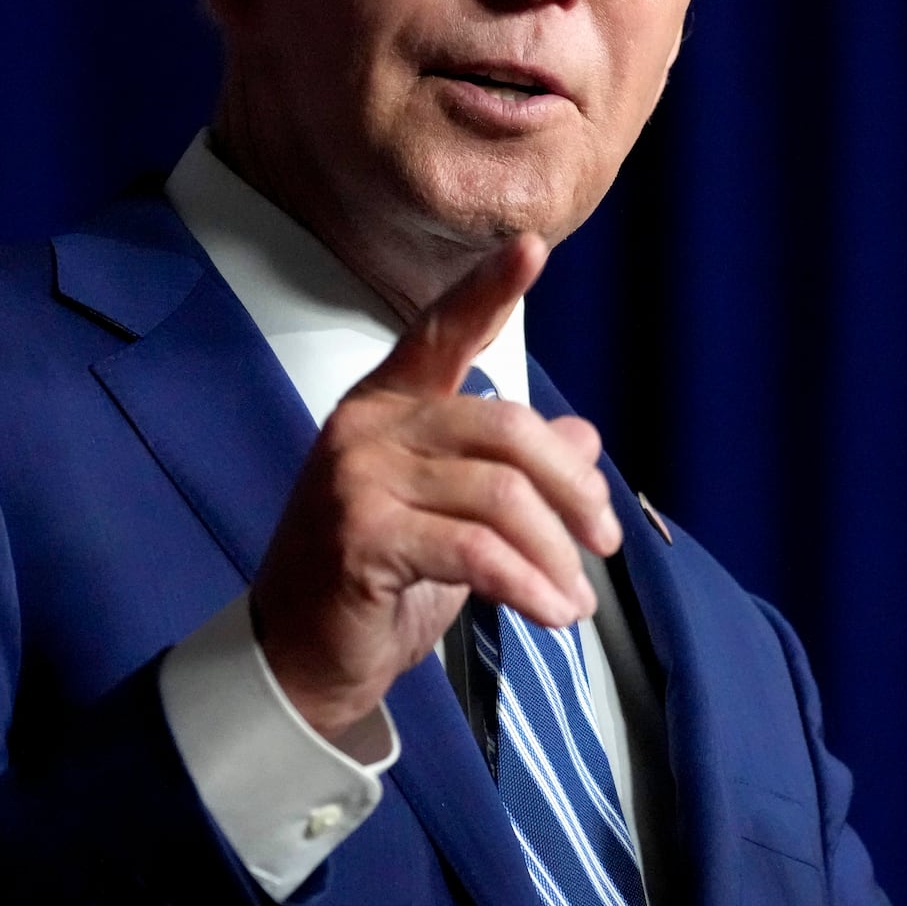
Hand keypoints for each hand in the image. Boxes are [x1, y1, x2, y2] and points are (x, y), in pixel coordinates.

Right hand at [248, 233, 624, 743]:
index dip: (489, 289)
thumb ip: (510, 471)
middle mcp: (370, 426)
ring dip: (555, 553)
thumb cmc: (377, 581)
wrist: (303, 658)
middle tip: (603, 539)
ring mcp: (359, 477)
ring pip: (498, 495)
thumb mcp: (455, 518)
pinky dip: (528, 584)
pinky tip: (552, 613)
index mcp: (388, 403)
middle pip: (504, 427)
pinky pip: (474, 550)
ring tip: (576, 598)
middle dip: (571, 486)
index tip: (534, 247)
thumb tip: (583, 436)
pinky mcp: (361, 535)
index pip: (443, 331)